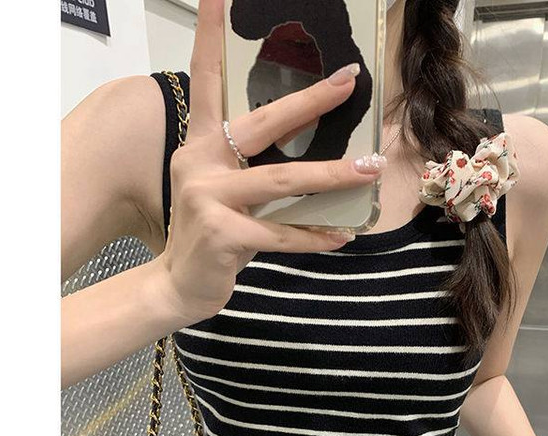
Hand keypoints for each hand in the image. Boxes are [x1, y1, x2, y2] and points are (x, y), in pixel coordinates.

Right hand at [152, 0, 386, 323]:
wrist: (177, 284)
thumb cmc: (207, 235)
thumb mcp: (223, 191)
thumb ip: (253, 171)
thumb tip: (313, 159)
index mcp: (200, 145)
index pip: (207, 83)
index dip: (210, 39)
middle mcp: (199, 163)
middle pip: (263, 124)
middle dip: (311, 101)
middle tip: (350, 83)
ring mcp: (208, 198)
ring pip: (283, 181)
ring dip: (333, 176)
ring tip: (370, 169)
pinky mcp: (224, 234)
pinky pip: (282, 233)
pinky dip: (315, 237)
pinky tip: (342, 236)